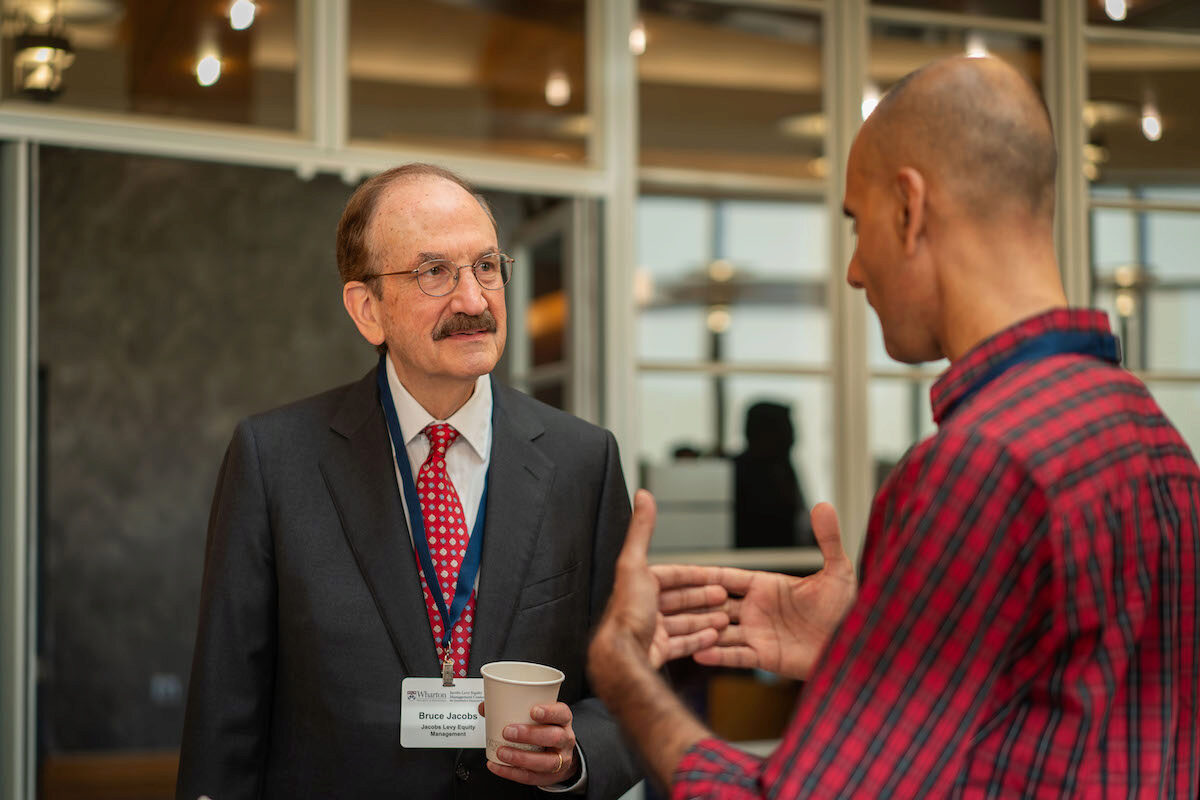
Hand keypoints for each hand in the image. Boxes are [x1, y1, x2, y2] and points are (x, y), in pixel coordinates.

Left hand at [480, 701, 578, 785]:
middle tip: (508, 732)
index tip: (533, 711)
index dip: (549, 712)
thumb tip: (486, 706)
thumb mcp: (538, 716)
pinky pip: (532, 777)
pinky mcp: (549, 776)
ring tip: (502, 752)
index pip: (562, 713)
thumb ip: (513, 708)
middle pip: (554, 737)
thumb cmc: (545, 729)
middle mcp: (565, 739)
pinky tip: (498, 766)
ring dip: (521, 757)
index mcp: (562, 720)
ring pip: (546, 761)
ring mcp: (560, 759)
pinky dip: (512, 772)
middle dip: (530, 735)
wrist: (559, 754)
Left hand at [590, 491, 724, 674]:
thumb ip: (642, 530)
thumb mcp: (635, 563)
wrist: (623, 656)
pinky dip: (698, 640)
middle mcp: (643, 608)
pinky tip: (713, 636)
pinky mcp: (657, 651)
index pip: (672, 576)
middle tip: (724, 596)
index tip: (715, 576)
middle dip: (703, 597)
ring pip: (683, 622)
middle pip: (679, 599)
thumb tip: (643, 496)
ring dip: (705, 618)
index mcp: (638, 585)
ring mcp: (650, 631)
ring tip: (725, 617)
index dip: (694, 575)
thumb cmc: (627, 613)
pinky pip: (681, 644)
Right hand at [653, 502, 856, 679]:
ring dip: (699, 627)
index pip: (727, 577)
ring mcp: (758, 634)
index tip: (676, 569)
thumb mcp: (838, 572)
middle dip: (691, 601)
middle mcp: (756, 609)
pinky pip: (735, 655)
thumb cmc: (848, 609)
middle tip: (661, 599)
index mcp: (766, 586)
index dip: (703, 573)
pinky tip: (699, 653)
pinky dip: (718, 654)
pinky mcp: (765, 657)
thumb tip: (823, 504)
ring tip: (674, 627)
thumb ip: (827, 539)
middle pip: (715, 603)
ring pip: (719, 629)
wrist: (857, 646)